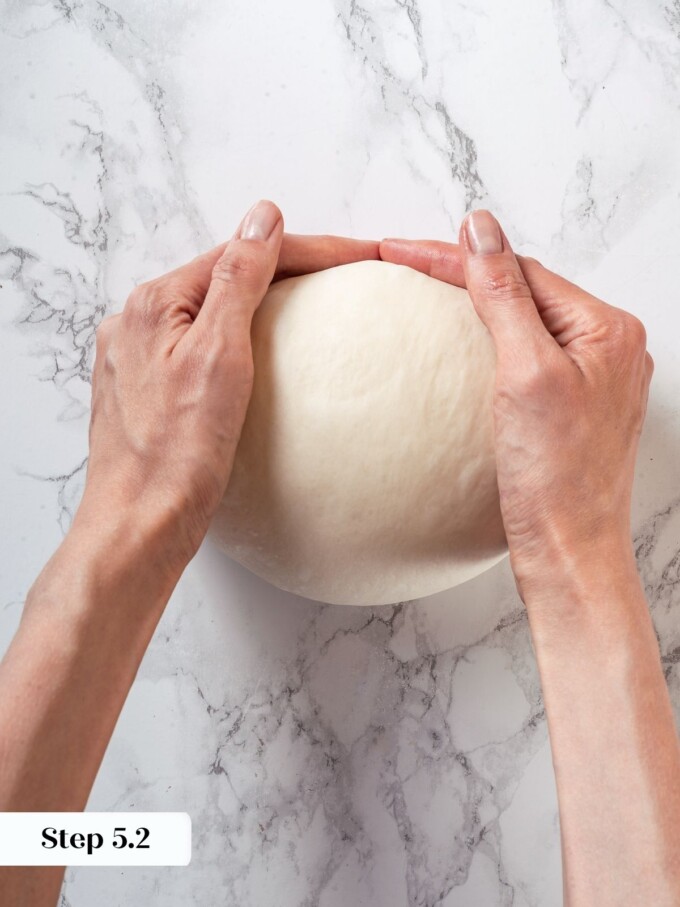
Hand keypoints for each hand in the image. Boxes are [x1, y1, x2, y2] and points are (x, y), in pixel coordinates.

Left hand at [76, 200, 378, 578]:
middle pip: (226, 278)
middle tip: (349, 272)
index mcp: (155, 303)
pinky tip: (266, 355)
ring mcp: (139, 359)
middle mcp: (138, 323)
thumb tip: (263, 215)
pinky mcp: (148, 394)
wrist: (139, 526)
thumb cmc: (177, 453)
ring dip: (265, 302)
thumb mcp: (219, 354)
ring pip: (213, 313)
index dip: (310, 249)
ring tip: (316, 303)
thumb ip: (240, 279)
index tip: (363, 253)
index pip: (245, 255)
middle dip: (290, 269)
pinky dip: (240, 340)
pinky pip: (200, 348)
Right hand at [381, 210, 652, 599]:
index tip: (400, 250)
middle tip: (404, 260)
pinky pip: (525, 355)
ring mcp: (590, 378)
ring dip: (476, 303)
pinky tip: (460, 344)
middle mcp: (607, 348)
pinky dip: (488, 342)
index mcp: (607, 330)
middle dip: (464, 272)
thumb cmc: (556, 478)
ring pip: (524, 321)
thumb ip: (504, 294)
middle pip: (524, 290)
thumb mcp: (525, 372)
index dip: (457, 256)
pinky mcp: (569, 406)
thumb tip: (482, 229)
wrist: (569, 553)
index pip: (520, 272)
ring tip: (426, 287)